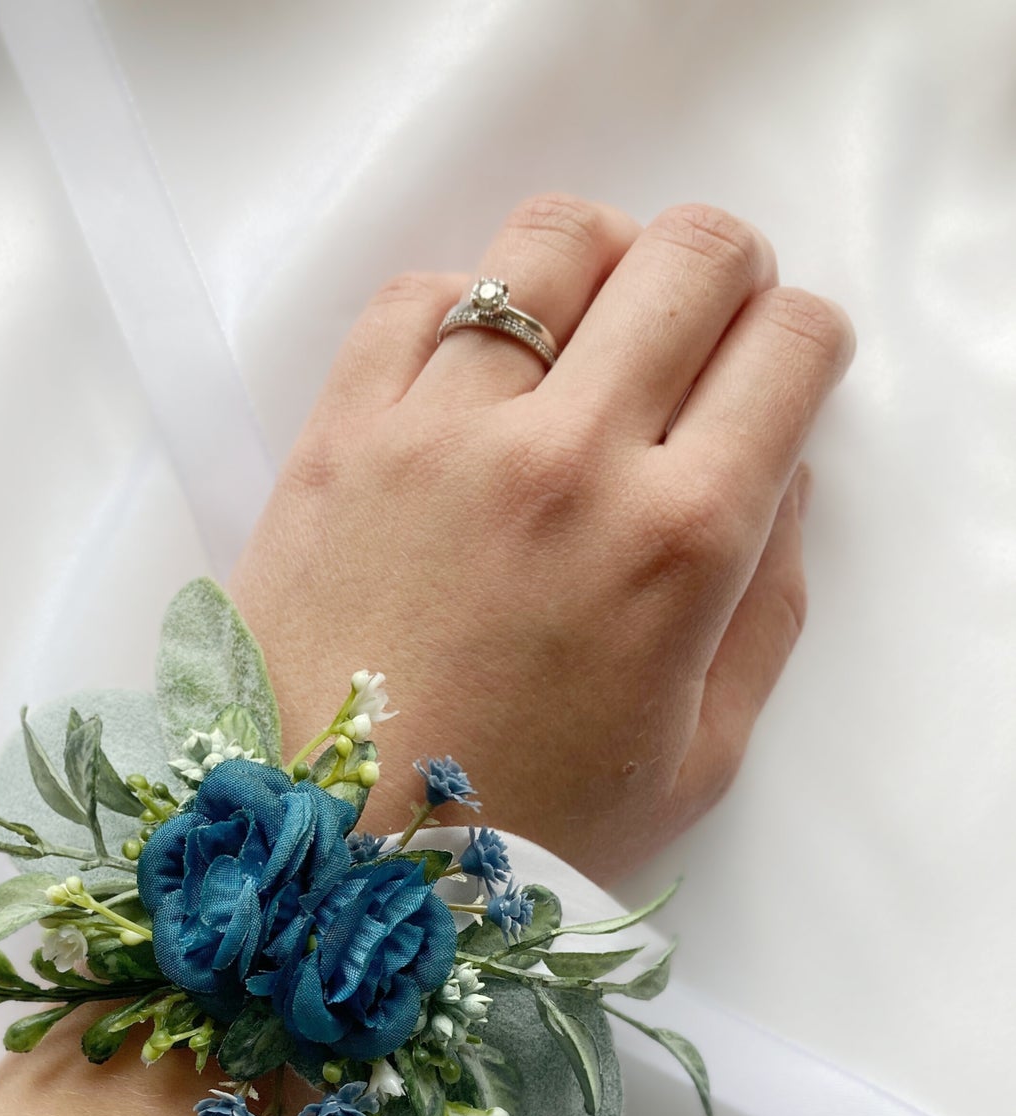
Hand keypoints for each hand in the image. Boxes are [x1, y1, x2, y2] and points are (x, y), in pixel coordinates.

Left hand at [227, 195, 854, 883]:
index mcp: (678, 543)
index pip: (790, 347)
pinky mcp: (338, 435)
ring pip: (553, 240)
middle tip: (696, 337)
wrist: (323, 866)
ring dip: (597, 267)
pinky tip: (466, 376)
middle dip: (721, 279)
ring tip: (581, 334)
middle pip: (689, 257)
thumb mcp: (695, 761)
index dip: (801, 347)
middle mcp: (569, 458)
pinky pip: (415, 294)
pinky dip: (460, 305)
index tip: (774, 380)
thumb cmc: (517, 834)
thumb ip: (765, 612)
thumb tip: (777, 481)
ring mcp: (442, 433)